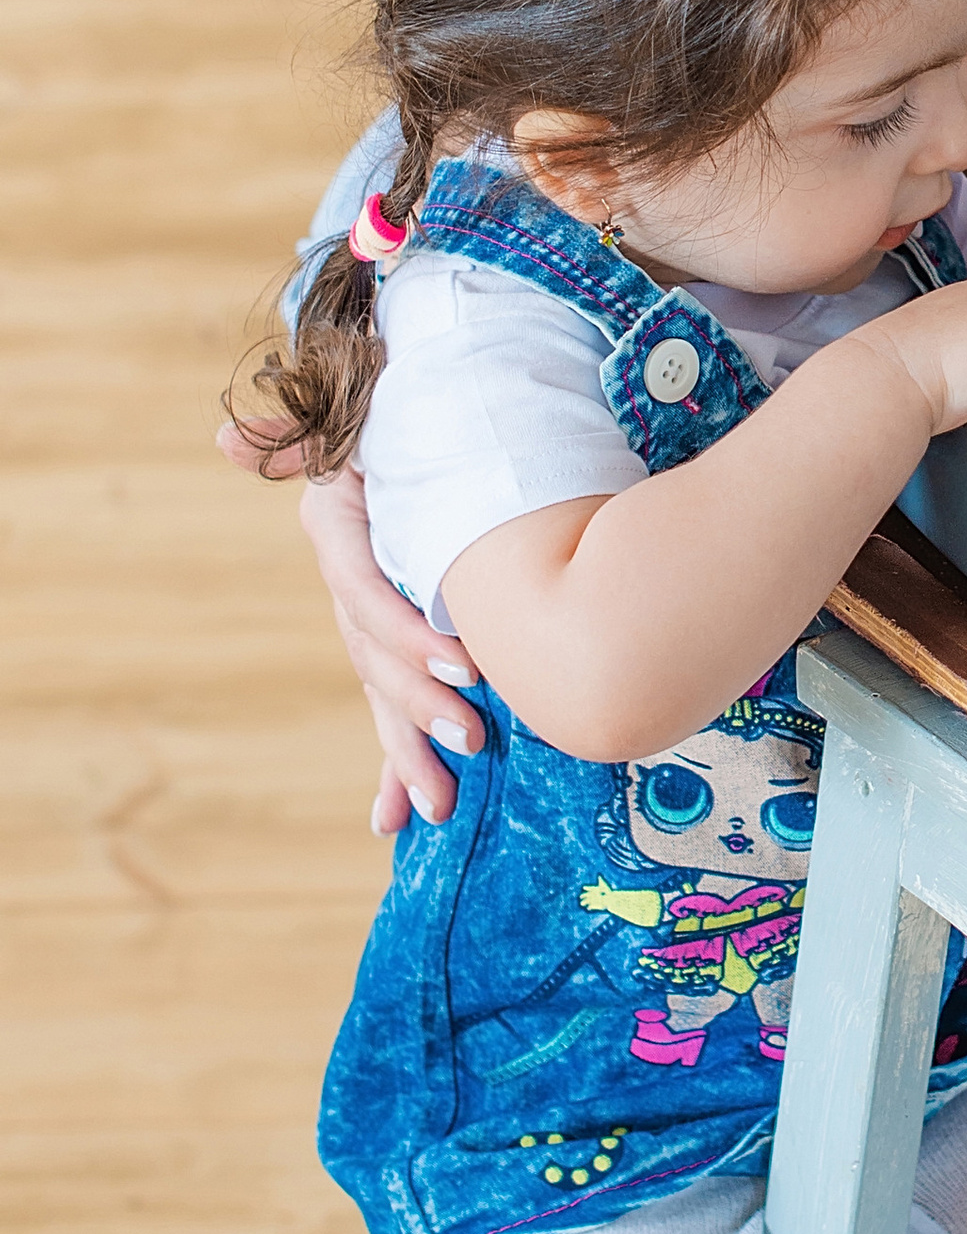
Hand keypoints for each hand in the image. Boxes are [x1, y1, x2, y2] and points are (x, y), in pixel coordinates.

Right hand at [219, 414, 480, 833]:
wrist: (419, 424)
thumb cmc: (397, 414)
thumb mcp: (356, 414)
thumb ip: (302, 430)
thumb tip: (225, 439)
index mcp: (338, 532)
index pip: (366, 595)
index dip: (408, 632)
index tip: (467, 664)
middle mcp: (349, 585)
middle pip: (374, 659)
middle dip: (420, 706)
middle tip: (474, 738)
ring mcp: (369, 622)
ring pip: (382, 696)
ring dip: (406, 753)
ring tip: (440, 804)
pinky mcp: (394, 646)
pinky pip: (389, 709)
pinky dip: (391, 765)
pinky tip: (393, 819)